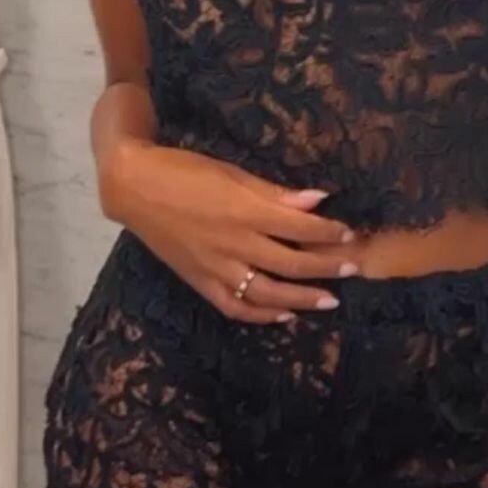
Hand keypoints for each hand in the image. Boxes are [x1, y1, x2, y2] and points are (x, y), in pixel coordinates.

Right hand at [103, 139, 358, 324]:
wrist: (133, 188)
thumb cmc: (186, 171)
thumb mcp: (233, 173)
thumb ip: (274, 193)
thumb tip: (318, 200)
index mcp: (244, 212)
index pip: (300, 229)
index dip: (329, 233)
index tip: (351, 235)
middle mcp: (234, 244)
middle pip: (291, 264)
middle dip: (326, 268)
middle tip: (353, 268)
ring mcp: (216, 268)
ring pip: (267, 293)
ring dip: (302, 299)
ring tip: (329, 300)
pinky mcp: (199, 282)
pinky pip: (234, 307)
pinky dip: (261, 315)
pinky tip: (283, 315)